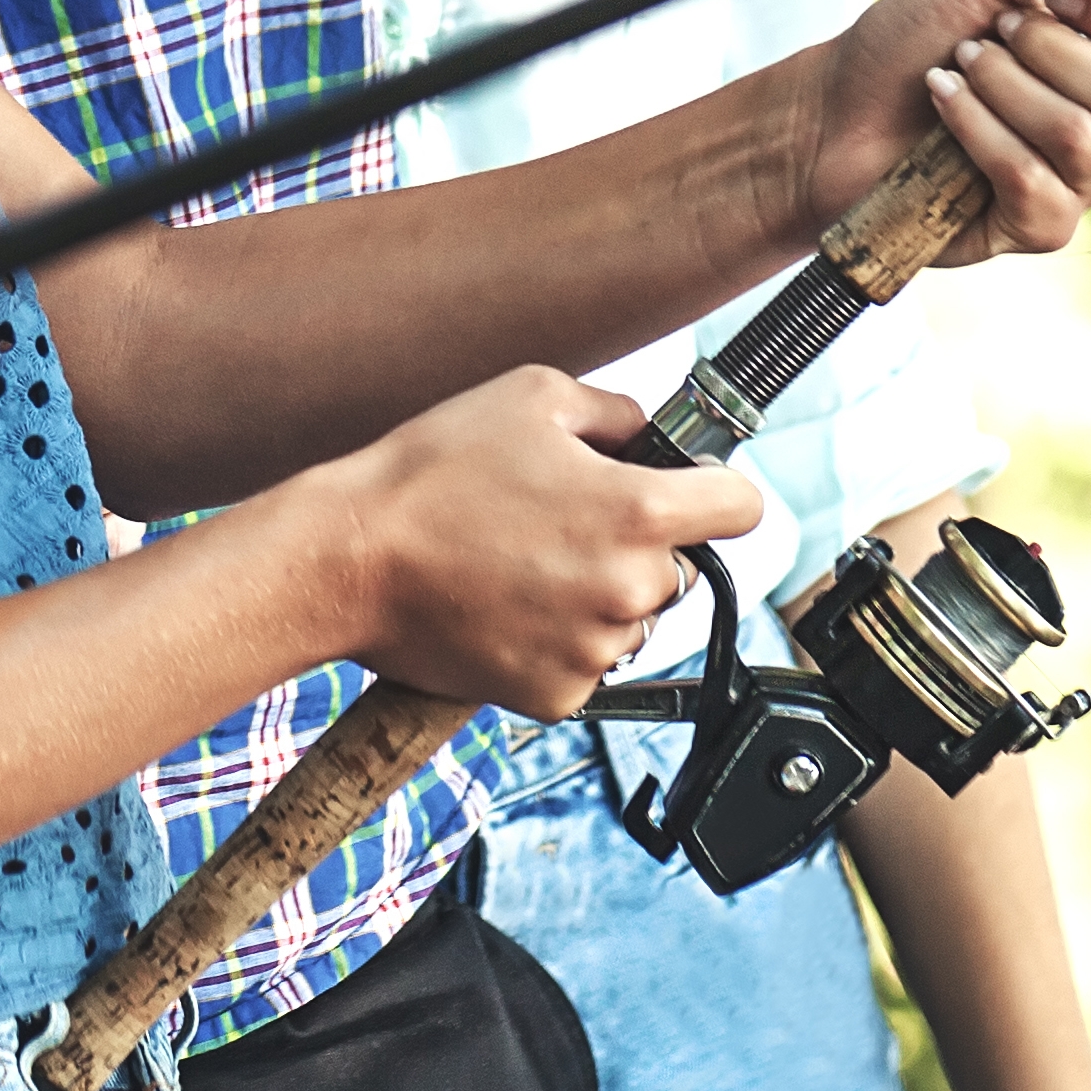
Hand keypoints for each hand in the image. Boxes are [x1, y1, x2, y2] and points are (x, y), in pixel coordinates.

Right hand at [319, 365, 769, 712]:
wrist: (349, 560)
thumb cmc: (431, 473)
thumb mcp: (529, 395)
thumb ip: (613, 411)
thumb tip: (644, 429)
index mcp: (638, 512)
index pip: (742, 508)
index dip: (716, 489)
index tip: (691, 490)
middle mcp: (631, 589)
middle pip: (679, 566)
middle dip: (636, 544)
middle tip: (560, 520)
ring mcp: (596, 650)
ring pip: (630, 618)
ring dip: (596, 595)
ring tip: (520, 562)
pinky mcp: (557, 695)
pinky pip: (584, 662)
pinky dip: (556, 640)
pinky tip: (503, 605)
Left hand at [796, 0, 1090, 263]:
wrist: (835, 105)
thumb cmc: (911, 37)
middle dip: (1044, 52)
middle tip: (986, 35)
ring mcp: (1078, 180)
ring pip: (1081, 140)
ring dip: (1000, 89)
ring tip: (955, 68)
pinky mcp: (1036, 226)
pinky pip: (1035, 184)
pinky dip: (977, 131)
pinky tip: (944, 109)